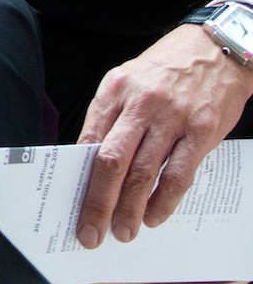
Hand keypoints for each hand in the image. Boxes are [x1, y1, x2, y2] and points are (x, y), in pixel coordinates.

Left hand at [73, 24, 252, 247]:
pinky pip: (179, 174)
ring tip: (123, 231)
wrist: (215, 51)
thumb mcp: (126, 81)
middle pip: (111, 161)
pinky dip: (164, 201)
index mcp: (113, 91)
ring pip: (144, 173)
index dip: (78, 177)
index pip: (88, 141)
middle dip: (98, 202)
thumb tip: (87, 161)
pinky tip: (154, 216)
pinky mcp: (202, 131)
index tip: (69, 205)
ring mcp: (172, 119)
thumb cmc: (163, 71)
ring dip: (131, 208)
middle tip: (91, 233)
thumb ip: (108, 118)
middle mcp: (140, 104)